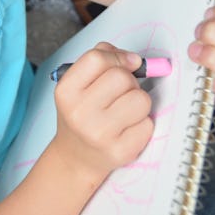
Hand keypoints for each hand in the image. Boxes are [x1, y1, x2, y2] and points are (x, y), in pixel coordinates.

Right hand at [51, 42, 153, 180]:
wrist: (76, 157)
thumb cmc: (82, 113)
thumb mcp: (78, 84)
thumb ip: (101, 60)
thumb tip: (134, 59)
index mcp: (66, 91)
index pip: (97, 59)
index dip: (118, 57)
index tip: (128, 63)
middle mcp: (79, 112)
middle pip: (122, 77)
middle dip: (129, 81)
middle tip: (121, 92)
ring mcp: (99, 134)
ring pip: (141, 99)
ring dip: (139, 101)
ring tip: (126, 110)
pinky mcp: (120, 151)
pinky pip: (148, 124)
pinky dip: (143, 123)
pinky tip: (127, 129)